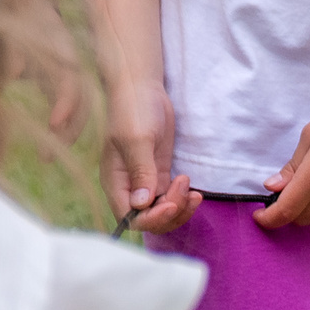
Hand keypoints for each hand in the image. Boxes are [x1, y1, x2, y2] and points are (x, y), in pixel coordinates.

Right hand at [101, 76, 199, 234]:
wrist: (142, 90)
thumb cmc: (133, 111)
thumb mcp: (137, 140)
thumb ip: (140, 172)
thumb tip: (142, 204)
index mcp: (116, 183)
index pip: (130, 217)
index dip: (152, 219)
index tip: (171, 205)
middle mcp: (128, 187)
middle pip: (149, 219)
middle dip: (171, 213)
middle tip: (186, 191)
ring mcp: (145, 181)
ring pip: (163, 211)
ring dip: (180, 208)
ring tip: (194, 192)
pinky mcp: (159, 173)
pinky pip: (170, 197)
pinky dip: (183, 199)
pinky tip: (194, 190)